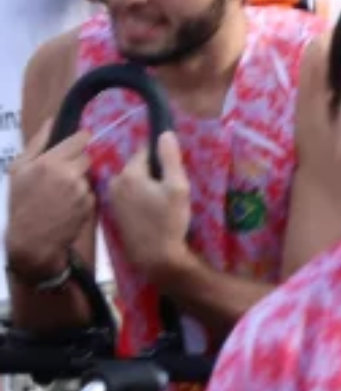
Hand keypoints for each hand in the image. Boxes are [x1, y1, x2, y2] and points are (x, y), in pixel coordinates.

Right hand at [4, 123, 93, 271]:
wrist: (31, 239)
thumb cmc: (20, 202)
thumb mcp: (18, 170)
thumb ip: (37, 143)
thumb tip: (51, 121)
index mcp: (50, 162)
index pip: (81, 139)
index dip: (81, 140)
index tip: (79, 142)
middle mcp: (69, 174)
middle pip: (87, 157)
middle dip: (78, 162)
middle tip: (63, 173)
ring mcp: (81, 190)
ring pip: (89, 175)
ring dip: (80, 180)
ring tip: (61, 193)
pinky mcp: (90, 204)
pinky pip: (91, 192)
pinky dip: (83, 196)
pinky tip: (67, 205)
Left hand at [106, 131, 192, 282]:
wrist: (154, 256)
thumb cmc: (169, 220)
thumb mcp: (177, 187)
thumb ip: (170, 158)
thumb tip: (164, 133)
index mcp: (129, 173)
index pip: (145, 151)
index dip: (162, 158)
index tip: (174, 170)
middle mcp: (115, 182)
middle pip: (137, 166)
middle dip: (153, 171)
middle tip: (170, 188)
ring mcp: (112, 198)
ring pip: (133, 181)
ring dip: (146, 185)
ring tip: (162, 200)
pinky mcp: (114, 212)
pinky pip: (129, 195)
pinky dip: (139, 197)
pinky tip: (152, 210)